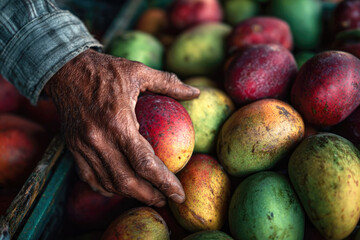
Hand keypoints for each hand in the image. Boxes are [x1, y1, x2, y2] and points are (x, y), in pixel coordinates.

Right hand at [43, 49, 199, 206]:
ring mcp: (84, 146)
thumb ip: (169, 83)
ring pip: (108, 183)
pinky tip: (121, 187)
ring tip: (148, 194)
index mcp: (118, 122)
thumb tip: (195, 93)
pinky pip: (90, 177)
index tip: (179, 194)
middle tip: (165, 199)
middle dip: (149, 196)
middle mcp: (99, 139)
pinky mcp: (74, 148)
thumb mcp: (139, 71)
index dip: (165, 182)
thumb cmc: (105, 70)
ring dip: (130, 194)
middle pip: (126, 181)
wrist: (65, 70)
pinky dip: (107, 187)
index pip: (145, 163)